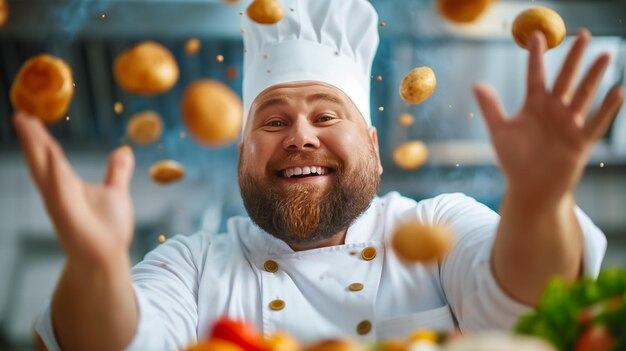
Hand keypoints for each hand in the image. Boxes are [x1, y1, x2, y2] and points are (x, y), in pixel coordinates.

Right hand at [13, 112, 134, 269]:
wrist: (108, 256)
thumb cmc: (108, 228)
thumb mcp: (115, 192)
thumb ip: (117, 172)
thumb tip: (123, 151)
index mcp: (66, 184)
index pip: (50, 155)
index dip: (40, 137)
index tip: (28, 117)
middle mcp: (58, 191)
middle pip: (40, 159)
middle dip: (30, 137)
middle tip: (20, 114)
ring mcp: (60, 203)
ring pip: (44, 170)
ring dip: (36, 147)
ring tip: (27, 123)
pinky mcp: (67, 215)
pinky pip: (59, 189)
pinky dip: (55, 172)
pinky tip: (52, 153)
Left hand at [474, 29, 623, 207]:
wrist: (529, 188)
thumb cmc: (514, 160)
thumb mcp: (500, 132)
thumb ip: (491, 108)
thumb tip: (477, 84)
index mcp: (534, 105)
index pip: (536, 75)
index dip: (536, 56)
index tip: (536, 35)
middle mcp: (553, 110)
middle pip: (565, 78)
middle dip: (574, 57)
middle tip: (583, 33)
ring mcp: (569, 124)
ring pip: (583, 94)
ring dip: (594, 75)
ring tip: (605, 54)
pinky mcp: (580, 141)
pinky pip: (596, 122)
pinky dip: (607, 108)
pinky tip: (618, 91)